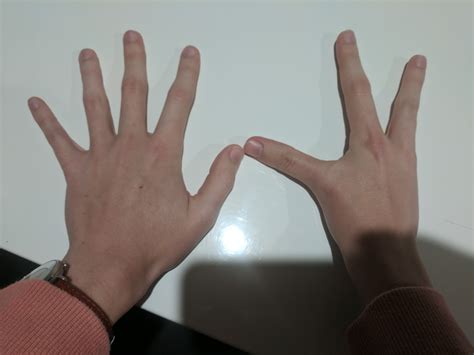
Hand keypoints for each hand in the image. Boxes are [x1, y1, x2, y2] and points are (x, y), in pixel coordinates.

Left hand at [28, 30, 242, 321]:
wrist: (111, 266)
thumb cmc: (157, 243)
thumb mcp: (200, 217)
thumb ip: (220, 180)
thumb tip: (236, 150)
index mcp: (163, 154)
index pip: (179, 104)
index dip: (187, 75)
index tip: (189, 54)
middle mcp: (131, 145)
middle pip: (134, 93)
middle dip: (134, 61)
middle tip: (131, 37)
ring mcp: (100, 155)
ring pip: (96, 107)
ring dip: (92, 77)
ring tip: (87, 53)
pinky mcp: (77, 171)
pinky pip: (59, 140)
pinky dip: (47, 121)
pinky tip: (35, 103)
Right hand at [244, 30, 430, 301]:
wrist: (383, 252)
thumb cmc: (354, 218)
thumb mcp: (321, 184)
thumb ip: (287, 160)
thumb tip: (253, 143)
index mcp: (369, 142)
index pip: (355, 93)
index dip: (348, 64)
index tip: (346, 41)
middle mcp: (390, 146)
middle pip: (396, 102)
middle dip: (402, 76)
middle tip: (416, 56)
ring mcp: (404, 161)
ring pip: (409, 118)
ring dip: (413, 92)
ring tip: (418, 70)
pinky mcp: (407, 176)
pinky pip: (409, 141)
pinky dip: (408, 125)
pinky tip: (404, 127)